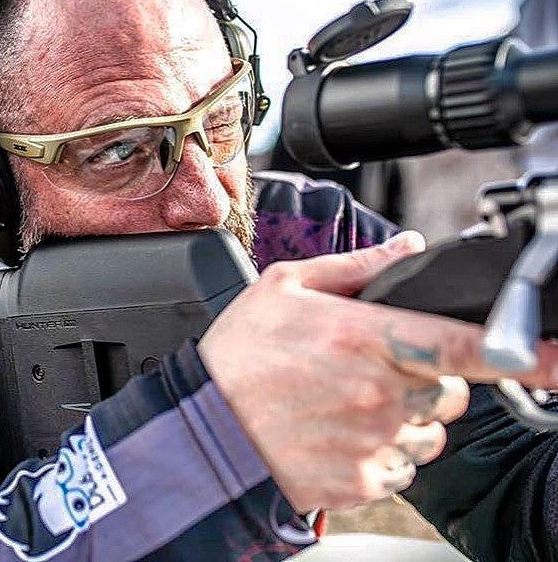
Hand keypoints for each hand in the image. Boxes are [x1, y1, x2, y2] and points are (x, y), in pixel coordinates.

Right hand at [198, 232, 557, 511]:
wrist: (205, 429)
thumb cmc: (239, 355)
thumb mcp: (285, 287)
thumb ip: (357, 266)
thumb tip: (407, 247)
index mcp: (363, 337)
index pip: (465, 344)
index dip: (527, 351)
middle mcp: (378, 394)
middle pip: (450, 390)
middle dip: (427, 378)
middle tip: (372, 368)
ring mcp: (373, 443)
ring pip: (429, 433)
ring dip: (404, 418)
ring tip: (347, 404)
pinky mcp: (364, 482)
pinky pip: (401, 468)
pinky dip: (381, 452)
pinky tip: (338, 432)